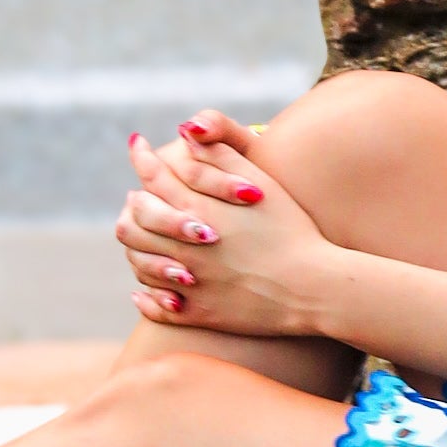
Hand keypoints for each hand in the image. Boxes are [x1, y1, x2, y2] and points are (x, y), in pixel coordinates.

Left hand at [115, 121, 338, 339]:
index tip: (138, 146)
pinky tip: (146, 289)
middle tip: (137, 195)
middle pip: (135, 222)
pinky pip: (155, 306)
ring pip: (140, 263)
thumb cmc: (292, 229)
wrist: (312, 287)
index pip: (153, 178)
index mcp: (199, 210)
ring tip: (142, 236)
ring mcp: (189, 283)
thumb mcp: (260, 184)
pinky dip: (145, 296)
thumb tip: (185, 133)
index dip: (142, 158)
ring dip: (136, 247)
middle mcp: (185, 247)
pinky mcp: (197, 313)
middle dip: (134, 204)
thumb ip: (219, 156)